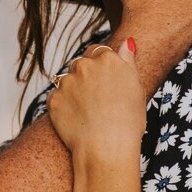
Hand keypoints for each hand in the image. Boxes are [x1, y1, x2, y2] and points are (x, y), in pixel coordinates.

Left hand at [47, 42, 146, 161]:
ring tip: (88, 113)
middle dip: (87, 77)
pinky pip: (57, 98)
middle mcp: (85, 65)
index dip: (103, 68)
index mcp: (108, 59)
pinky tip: (77, 120)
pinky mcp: (54, 99)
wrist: (106, 149)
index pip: (99, 52)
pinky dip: (64, 107)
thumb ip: (128, 62)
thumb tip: (126, 43)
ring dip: (74, 91)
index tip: (107, 85)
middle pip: (81, 64)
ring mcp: (67, 82)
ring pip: (67, 81)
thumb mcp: (137, 88)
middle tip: (98, 101)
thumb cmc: (128, 122)